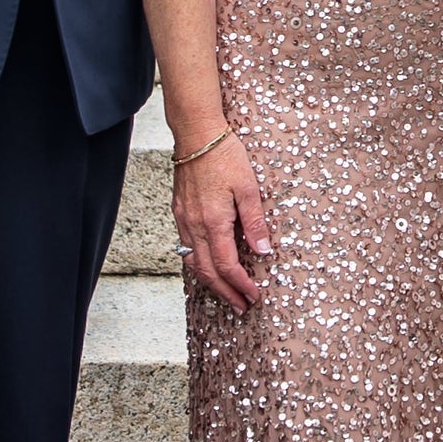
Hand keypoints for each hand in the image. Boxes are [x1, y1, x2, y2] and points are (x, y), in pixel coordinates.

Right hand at [173, 132, 273, 313]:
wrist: (196, 134)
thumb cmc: (225, 156)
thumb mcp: (249, 188)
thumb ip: (255, 222)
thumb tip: (263, 252)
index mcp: (213, 222)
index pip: (226, 266)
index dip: (240, 285)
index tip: (254, 296)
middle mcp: (194, 225)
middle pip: (207, 272)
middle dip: (225, 293)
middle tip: (241, 307)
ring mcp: (184, 219)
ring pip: (193, 262)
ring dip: (210, 282)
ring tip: (226, 294)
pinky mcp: (180, 212)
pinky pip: (186, 247)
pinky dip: (198, 264)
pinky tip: (208, 266)